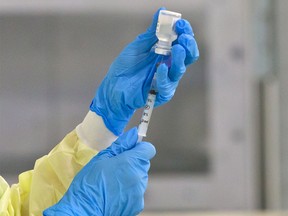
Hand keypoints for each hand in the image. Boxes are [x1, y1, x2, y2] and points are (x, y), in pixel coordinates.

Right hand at [43, 128, 155, 215]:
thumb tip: (133, 134)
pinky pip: (136, 191)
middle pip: (143, 163)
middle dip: (132, 162)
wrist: (84, 211)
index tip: (130, 149)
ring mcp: (139, 192)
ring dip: (130, 176)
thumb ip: (120, 145)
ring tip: (112, 183)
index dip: (139, 147)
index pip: (148, 149)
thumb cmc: (89, 184)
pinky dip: (129, 190)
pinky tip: (114, 193)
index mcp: (131, 162)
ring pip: (139, 177)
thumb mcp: (101, 158)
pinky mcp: (137, 204)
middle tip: (114, 167)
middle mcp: (139, 177)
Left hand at [90, 8, 198, 134]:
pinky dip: (165, 76)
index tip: (180, 24)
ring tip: (176, 49)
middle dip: (188, 45)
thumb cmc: (125, 67)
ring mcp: (166, 79)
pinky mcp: (161, 93)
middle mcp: (169, 65)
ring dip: (180, 58)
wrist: (113, 86)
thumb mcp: (138, 46)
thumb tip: (161, 11)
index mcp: (166, 53)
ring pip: (180, 70)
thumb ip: (152, 32)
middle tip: (183, 37)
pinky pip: (168, 85)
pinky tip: (161, 68)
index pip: (182, 42)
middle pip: (188, 56)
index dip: (184, 32)